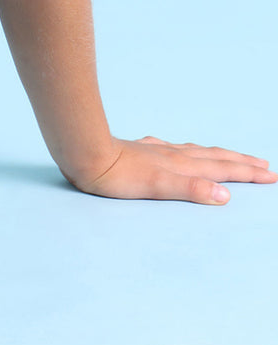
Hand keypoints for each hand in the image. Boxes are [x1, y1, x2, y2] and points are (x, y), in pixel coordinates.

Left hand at [69, 135, 277, 203]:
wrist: (85, 154)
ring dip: (219, 155)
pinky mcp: (142, 151)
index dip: (248, 172)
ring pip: (197, 151)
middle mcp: (173, 154)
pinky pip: (175, 149)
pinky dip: (190, 152)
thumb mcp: (157, 187)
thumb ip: (191, 189)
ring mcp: (158, 151)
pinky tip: (180, 151)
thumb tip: (225, 195)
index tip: (271, 175)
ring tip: (232, 156)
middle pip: (215, 156)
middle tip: (264, 165)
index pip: (222, 168)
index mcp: (181, 164)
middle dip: (241, 162)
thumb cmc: (117, 175)